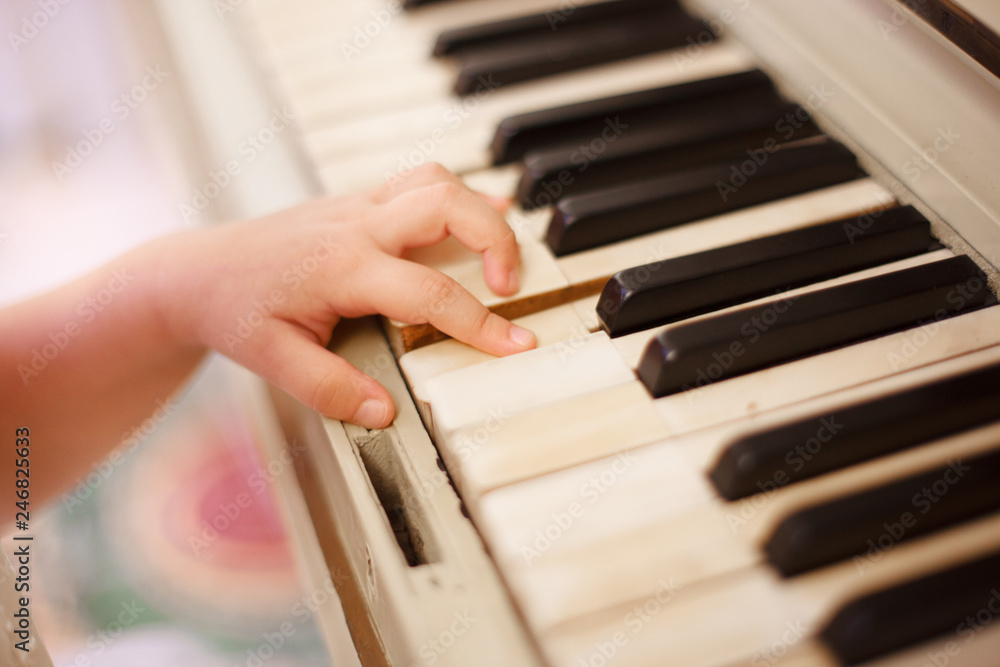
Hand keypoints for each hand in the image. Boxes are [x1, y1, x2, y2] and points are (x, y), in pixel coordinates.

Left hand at [155, 164, 536, 427]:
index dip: (479, 323)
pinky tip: (480, 213)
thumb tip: (383, 410)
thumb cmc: (234, 310)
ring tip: (500, 253)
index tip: (515, 344)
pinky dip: (458, 195)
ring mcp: (357, 207)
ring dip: (478, 208)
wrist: (196, 272)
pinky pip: (419, 181)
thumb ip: (330, 388)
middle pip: (446, 205)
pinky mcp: (356, 203)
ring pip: (436, 180)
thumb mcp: (273, 361)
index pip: (429, 291)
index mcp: (341, 266)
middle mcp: (356, 226)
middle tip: (510, 288)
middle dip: (496, 240)